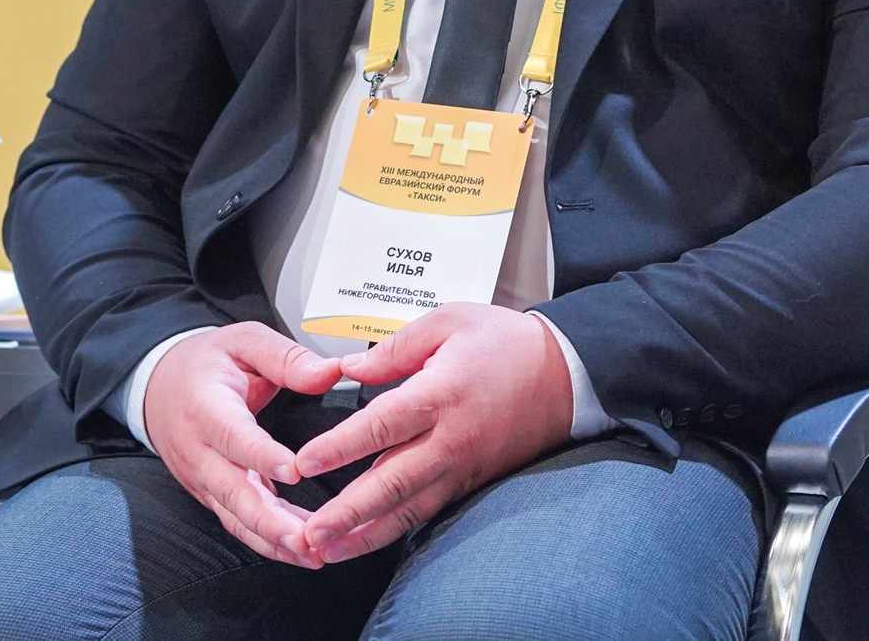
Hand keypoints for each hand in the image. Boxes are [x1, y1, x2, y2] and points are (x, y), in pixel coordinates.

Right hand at [143, 322, 342, 565]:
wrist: (159, 384)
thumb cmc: (207, 361)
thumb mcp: (244, 341)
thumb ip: (287, 357)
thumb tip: (330, 372)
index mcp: (206, 407)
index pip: (232, 435)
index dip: (260, 455)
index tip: (293, 470)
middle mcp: (199, 451)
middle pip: (231, 491)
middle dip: (268, 519)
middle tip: (305, 537)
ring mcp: (201, 479)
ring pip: (235, 516)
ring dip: (271, 539)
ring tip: (310, 554)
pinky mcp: (210, 494)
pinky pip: (237, 522)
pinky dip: (266, 540)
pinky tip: (298, 551)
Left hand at [287, 303, 573, 563]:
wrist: (564, 375)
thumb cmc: (507, 344)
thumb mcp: (450, 320)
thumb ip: (396, 346)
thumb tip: (350, 367)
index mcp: (443, 392)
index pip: (382, 424)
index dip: (340, 446)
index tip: (304, 462)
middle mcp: (451, 438)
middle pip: (391, 481)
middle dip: (346, 511)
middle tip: (308, 531)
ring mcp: (462, 466)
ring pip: (407, 508)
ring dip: (364, 533)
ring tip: (326, 549)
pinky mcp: (469, 481)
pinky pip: (426, 511)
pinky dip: (393, 530)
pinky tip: (366, 540)